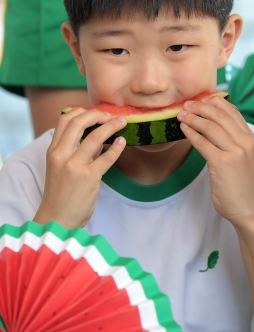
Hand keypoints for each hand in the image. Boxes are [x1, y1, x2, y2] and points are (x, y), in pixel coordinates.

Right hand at [33, 107, 126, 228]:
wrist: (57, 220)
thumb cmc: (61, 194)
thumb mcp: (60, 168)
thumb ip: (76, 151)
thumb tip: (98, 137)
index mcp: (53, 151)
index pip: (64, 119)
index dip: (82, 111)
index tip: (96, 113)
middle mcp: (61, 155)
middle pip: (79, 122)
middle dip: (97, 114)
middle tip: (111, 116)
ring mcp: (74, 166)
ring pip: (95, 136)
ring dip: (112, 126)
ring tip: (122, 123)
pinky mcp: (89, 178)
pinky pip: (107, 157)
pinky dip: (117, 146)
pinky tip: (122, 142)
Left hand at [177, 96, 253, 226]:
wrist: (248, 208)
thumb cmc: (240, 183)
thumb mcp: (242, 156)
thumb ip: (231, 140)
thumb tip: (210, 123)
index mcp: (250, 138)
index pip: (232, 111)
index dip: (214, 102)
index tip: (200, 99)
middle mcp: (244, 142)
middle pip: (219, 115)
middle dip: (200, 107)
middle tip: (186, 105)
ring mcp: (234, 152)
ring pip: (210, 126)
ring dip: (192, 118)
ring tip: (180, 115)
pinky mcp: (221, 163)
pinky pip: (202, 142)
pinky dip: (191, 133)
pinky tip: (183, 129)